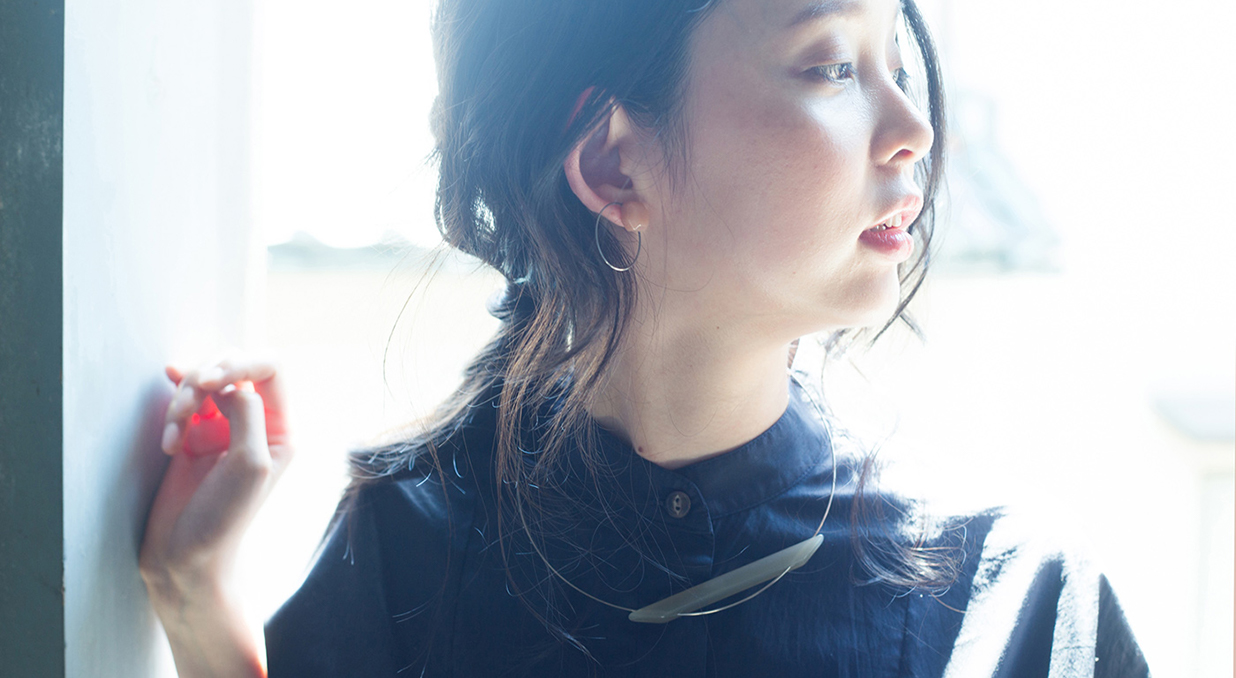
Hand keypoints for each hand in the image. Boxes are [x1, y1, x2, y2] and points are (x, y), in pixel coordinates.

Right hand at [139, 354, 294, 608]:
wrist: (187, 558)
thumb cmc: (226, 518)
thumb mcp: (249, 463)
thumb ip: (248, 414)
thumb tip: (233, 382)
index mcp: (282, 429)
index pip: (271, 368)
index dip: (240, 362)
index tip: (207, 380)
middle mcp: (257, 424)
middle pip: (234, 367)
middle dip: (204, 377)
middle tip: (186, 402)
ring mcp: (224, 429)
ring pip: (203, 382)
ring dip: (182, 398)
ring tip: (172, 436)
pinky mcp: (193, 438)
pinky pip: (182, 405)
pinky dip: (171, 415)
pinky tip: (168, 443)